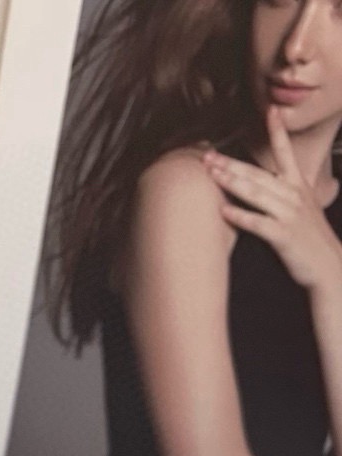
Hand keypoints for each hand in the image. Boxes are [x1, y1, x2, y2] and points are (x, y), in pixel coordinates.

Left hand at [202, 106, 341, 293]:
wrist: (328, 264)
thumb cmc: (308, 238)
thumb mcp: (300, 208)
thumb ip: (281, 193)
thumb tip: (259, 185)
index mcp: (297, 186)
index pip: (285, 153)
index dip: (277, 131)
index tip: (270, 110)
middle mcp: (294, 195)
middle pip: (258, 174)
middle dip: (232, 163)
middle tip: (208, 156)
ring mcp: (289, 214)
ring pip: (257, 193)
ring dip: (232, 182)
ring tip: (211, 175)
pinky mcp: (283, 234)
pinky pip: (257, 223)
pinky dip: (240, 216)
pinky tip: (223, 211)